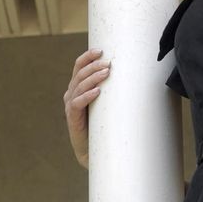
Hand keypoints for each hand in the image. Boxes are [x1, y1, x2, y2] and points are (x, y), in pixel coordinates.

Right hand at [65, 47, 110, 166]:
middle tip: (108, 63)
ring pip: (79, 86)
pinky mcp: (72, 118)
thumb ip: (112, 90)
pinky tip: (97, 92)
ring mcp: (71, 105)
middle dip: (93, 66)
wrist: (93, 150)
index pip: (79, 66)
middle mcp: (71, 94)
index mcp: (77, 87)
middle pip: (79, 73)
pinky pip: (77, 103)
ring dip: (93, 78)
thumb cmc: (103, 125)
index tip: (100, 50)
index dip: (87, 57)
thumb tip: (132, 75)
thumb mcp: (107, 103)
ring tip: (106, 73)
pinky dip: (87, 96)